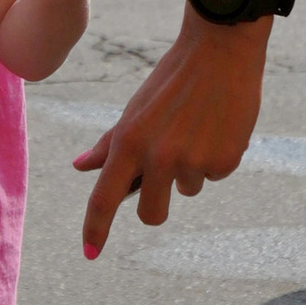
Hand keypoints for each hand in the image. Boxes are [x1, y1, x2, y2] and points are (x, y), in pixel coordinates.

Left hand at [73, 14, 266, 254]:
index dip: (95, 229)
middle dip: (156, 204)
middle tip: (166, 174)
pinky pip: (215, 176)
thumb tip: (81, 167)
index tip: (89, 253)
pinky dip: (216, 157)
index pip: (103, 198)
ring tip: (196, 128)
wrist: (221, 51)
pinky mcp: (225, 161)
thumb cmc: (171, 79)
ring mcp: (193, 162)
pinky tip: (218, 126)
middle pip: (150, 213)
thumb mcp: (135, 109)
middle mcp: (158, 157)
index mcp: (128, 141)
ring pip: (187, 190)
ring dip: (191, 169)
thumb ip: (110, 144)